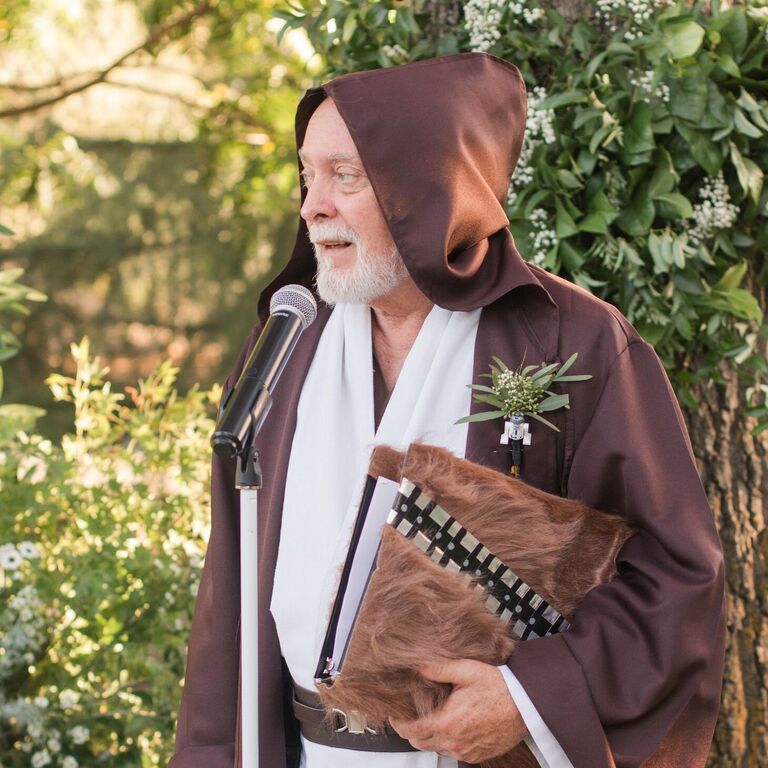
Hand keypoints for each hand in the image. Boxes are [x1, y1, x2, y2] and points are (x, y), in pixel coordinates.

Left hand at [389, 659, 527, 763]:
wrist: (525, 705)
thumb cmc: (498, 687)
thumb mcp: (466, 670)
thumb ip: (439, 669)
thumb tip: (418, 666)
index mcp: (446, 722)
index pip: (410, 731)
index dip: (398, 723)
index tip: (396, 715)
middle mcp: (454, 741)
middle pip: (420, 743)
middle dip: (412, 730)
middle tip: (413, 714)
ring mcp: (465, 751)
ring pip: (436, 749)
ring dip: (431, 737)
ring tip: (435, 717)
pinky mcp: (477, 756)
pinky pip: (454, 753)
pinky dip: (448, 742)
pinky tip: (454, 725)